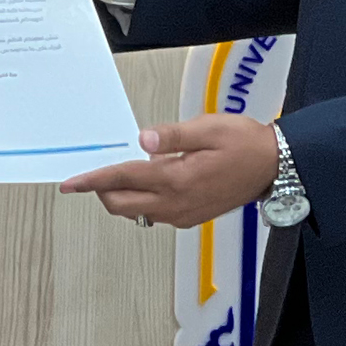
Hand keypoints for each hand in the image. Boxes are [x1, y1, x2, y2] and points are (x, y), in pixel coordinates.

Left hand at [58, 113, 277, 227]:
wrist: (274, 167)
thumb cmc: (245, 144)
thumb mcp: (209, 128)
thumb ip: (172, 136)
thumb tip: (142, 141)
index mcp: (177, 179)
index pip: (122, 180)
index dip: (93, 181)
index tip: (71, 183)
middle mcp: (177, 203)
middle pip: (122, 205)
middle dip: (103, 191)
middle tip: (95, 173)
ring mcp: (184, 214)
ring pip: (138, 212)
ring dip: (122, 197)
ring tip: (122, 173)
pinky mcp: (191, 217)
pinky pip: (155, 215)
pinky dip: (142, 201)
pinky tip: (149, 181)